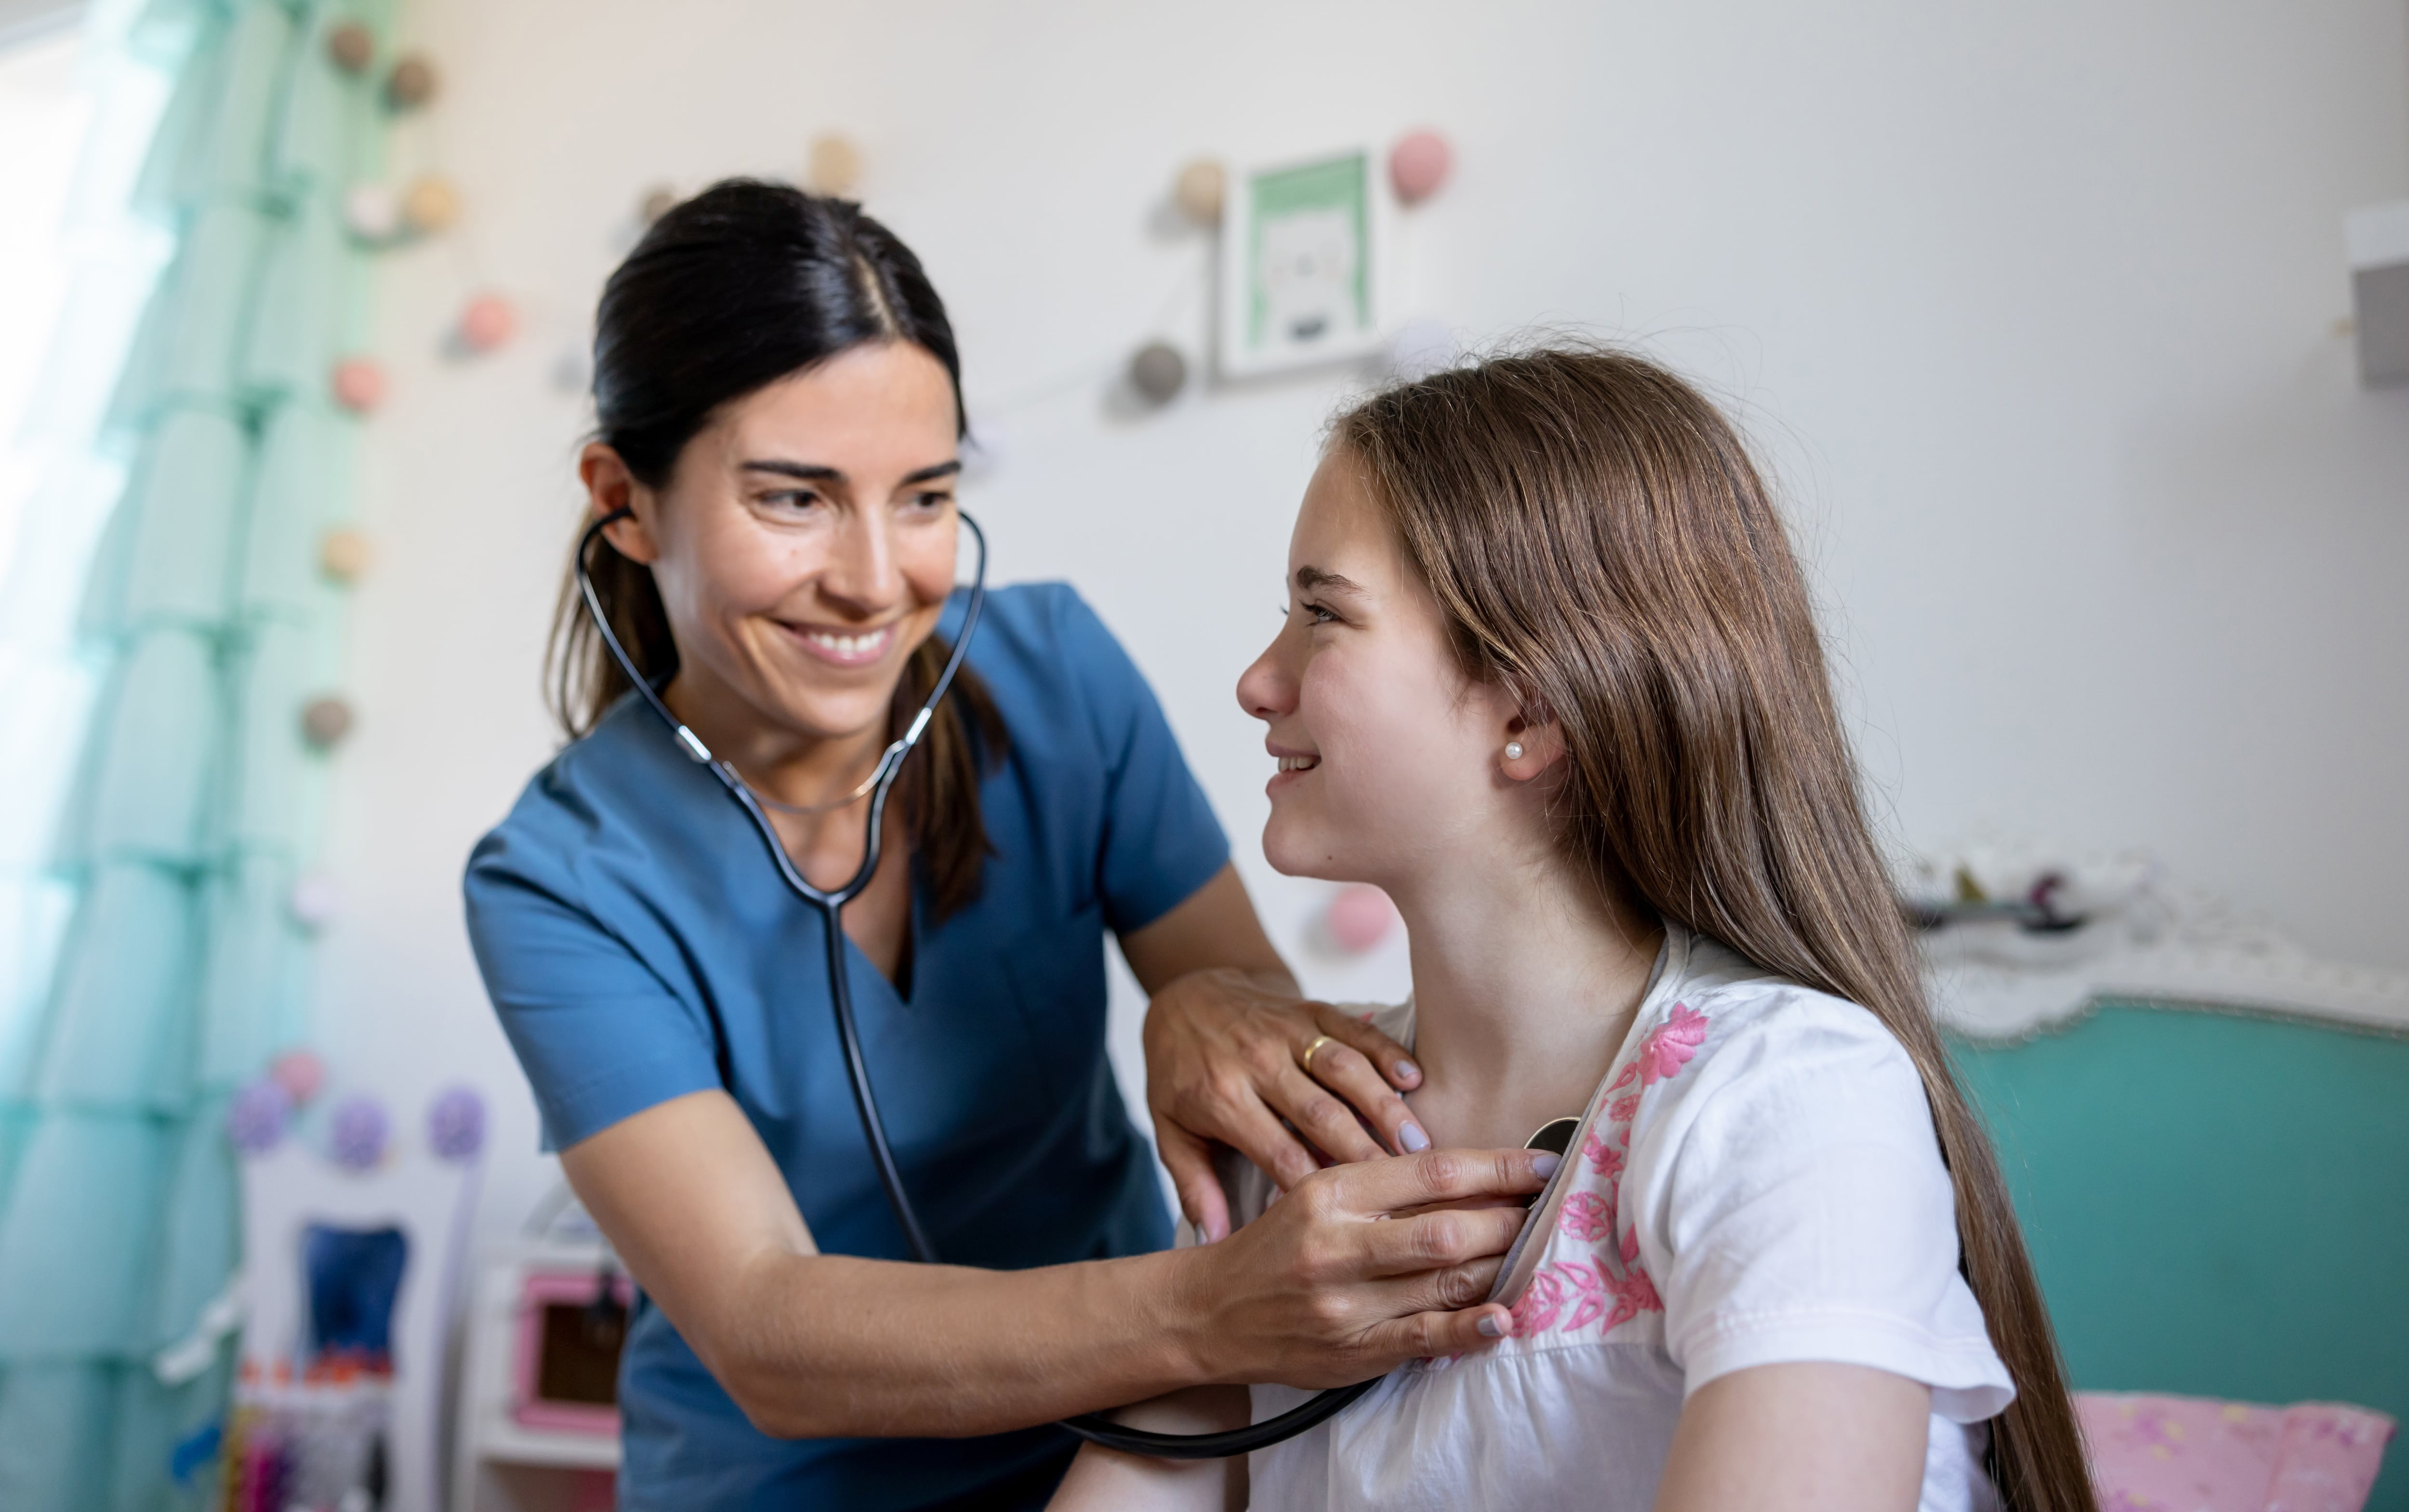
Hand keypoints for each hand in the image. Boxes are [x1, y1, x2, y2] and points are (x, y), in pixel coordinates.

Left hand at [1143, 968, 1426, 1238]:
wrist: (1184, 998)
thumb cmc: (1180, 1074)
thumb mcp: (1170, 1131)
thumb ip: (1193, 1187)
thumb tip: (1214, 1240)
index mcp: (1221, 1099)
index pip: (1277, 1151)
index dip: (1316, 1187)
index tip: (1351, 1222)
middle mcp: (1257, 1063)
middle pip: (1319, 1113)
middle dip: (1363, 1152)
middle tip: (1404, 1190)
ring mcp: (1286, 1031)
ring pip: (1344, 1069)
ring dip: (1384, 1105)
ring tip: (1419, 1145)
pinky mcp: (1309, 1008)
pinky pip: (1353, 1028)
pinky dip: (1386, 1050)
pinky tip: (1416, 1078)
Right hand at [1174, 1147, 1557, 1386]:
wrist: (1209, 1311)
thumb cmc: (1276, 1245)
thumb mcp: (1317, 1193)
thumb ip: (1383, 1184)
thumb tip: (1468, 1174)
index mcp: (1331, 1191)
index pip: (1432, 1172)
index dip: (1498, 1168)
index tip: (1543, 1165)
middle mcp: (1338, 1244)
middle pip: (1447, 1226)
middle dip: (1510, 1219)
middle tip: (1549, 1210)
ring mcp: (1346, 1302)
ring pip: (1444, 1278)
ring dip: (1502, 1264)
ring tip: (1538, 1250)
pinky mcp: (1352, 1350)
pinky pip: (1424, 1338)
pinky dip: (1470, 1328)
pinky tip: (1504, 1317)